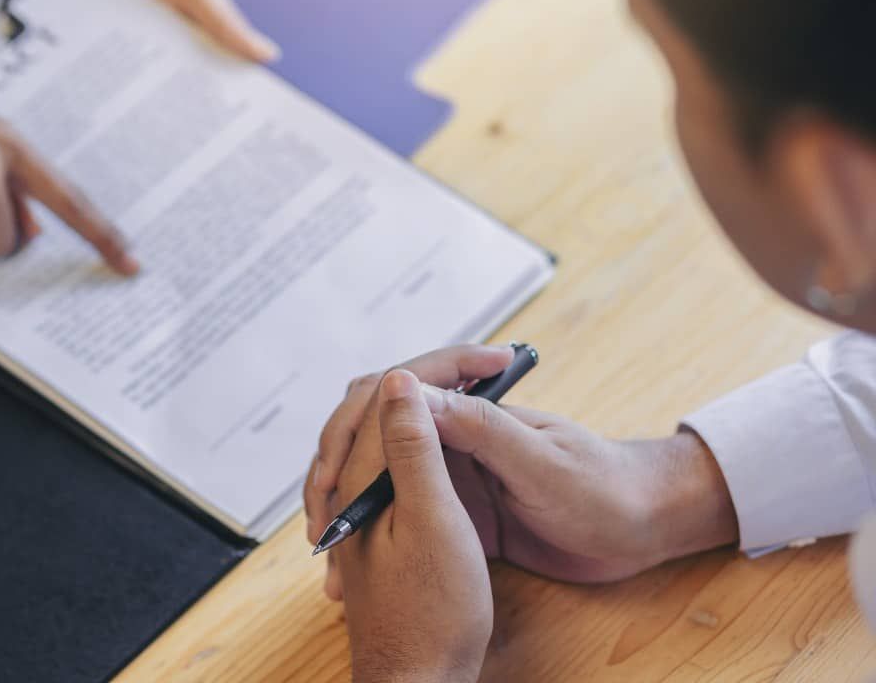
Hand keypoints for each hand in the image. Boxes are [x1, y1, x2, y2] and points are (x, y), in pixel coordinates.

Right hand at [308, 346, 740, 596]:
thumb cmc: (603, 485)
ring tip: (328, 551)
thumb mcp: (538, 458)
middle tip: (320, 517)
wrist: (644, 529)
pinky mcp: (463, 512)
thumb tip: (410, 392)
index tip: (334, 469)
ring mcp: (456, 474)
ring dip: (350, 505)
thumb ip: (479, 425)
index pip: (394, 395)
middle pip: (376, 433)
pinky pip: (409, 514)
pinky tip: (360, 572)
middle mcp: (454, 437)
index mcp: (470, 411)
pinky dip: (379, 538)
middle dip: (336, 467)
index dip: (356, 425)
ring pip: (384, 475)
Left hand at [333, 369, 491, 682]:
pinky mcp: (379, 517)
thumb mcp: (434, 523)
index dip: (448, 364)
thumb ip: (413, 449)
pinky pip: (392, 455)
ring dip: (425, 401)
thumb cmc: (432, 611)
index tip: (499, 360)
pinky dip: (422, 433)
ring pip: (383, 426)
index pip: (393, 389)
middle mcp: (351, 481)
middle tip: (488, 366)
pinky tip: (452, 438)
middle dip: (432, 373)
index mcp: (363, 473)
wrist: (416, 677)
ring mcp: (362, 500)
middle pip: (379, 399)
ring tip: (475, 387)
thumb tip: (401, 381)